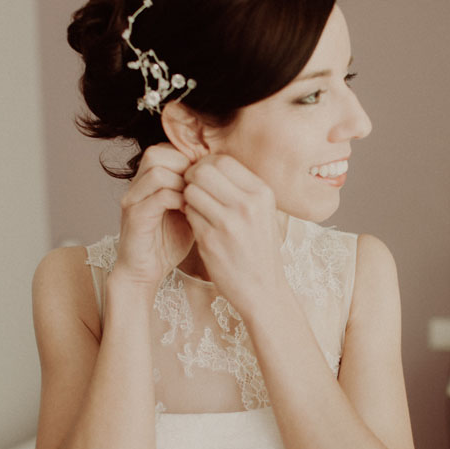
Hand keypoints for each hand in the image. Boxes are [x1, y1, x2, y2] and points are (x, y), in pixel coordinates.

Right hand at [113, 144, 194, 289]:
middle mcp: (137, 185)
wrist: (145, 273)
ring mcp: (133, 199)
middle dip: (184, 166)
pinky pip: (159, 195)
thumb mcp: (188, 211)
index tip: (207, 177)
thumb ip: (197, 191)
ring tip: (195, 199)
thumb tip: (223, 173)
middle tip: (201, 186)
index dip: (189, 158)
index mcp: (148, 180)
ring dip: (182, 182)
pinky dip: (178, 200)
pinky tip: (189, 212)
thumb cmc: (168, 243)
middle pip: (157, 152)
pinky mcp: (135, 216)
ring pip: (158, 170)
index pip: (166, 148)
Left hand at [182, 154, 285, 313]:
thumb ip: (241, 187)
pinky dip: (188, 216)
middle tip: (193, 191)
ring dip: (188, 197)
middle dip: (192, 178)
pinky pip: (187, 212)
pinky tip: (198, 225)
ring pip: (191, 190)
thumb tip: (209, 163)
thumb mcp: (262, 211)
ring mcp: (228, 222)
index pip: (223, 160)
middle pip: (203, 170)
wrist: (262, 288)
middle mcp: (247, 204)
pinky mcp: (211, 240)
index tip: (204, 178)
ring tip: (197, 209)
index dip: (206, 165)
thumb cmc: (259, 248)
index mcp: (262, 193)